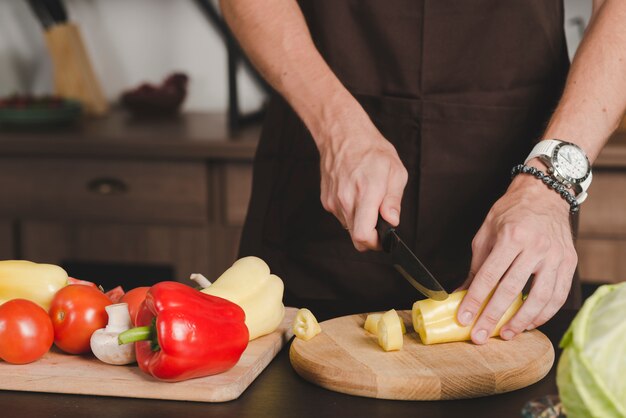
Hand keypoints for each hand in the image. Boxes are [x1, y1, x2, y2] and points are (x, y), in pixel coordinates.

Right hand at [316, 114, 407, 250]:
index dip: (375, 244)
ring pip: (349, 227)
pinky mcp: (326, 200)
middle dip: (370, 236)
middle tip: (380, 222)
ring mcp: (334, 201)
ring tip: (367, 198)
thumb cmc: (372, 150)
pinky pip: (341, 215)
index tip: (383, 239)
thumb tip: (392, 221)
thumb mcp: (395, 171)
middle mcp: (346, 200)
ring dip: (360, 221)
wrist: (343, 135)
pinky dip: (351, 211)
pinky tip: (355, 193)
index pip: (363, 235)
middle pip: (356, 237)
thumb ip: (393, 200)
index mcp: (367, 193)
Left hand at [456, 164, 577, 343]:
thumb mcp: (486, 233)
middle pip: (511, 290)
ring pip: (539, 298)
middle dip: (493, 317)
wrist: (544, 195)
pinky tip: (529, 322)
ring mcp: (556, 256)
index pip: (489, 276)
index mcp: (511, 237)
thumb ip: (476, 265)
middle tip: (480, 336)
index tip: (464, 318)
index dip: (475, 300)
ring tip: (506, 334)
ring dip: (521, 321)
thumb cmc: (511, 212)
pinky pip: (558, 295)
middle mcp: (536, 247)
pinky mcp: (569, 263)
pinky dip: (544, 313)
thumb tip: (461, 293)